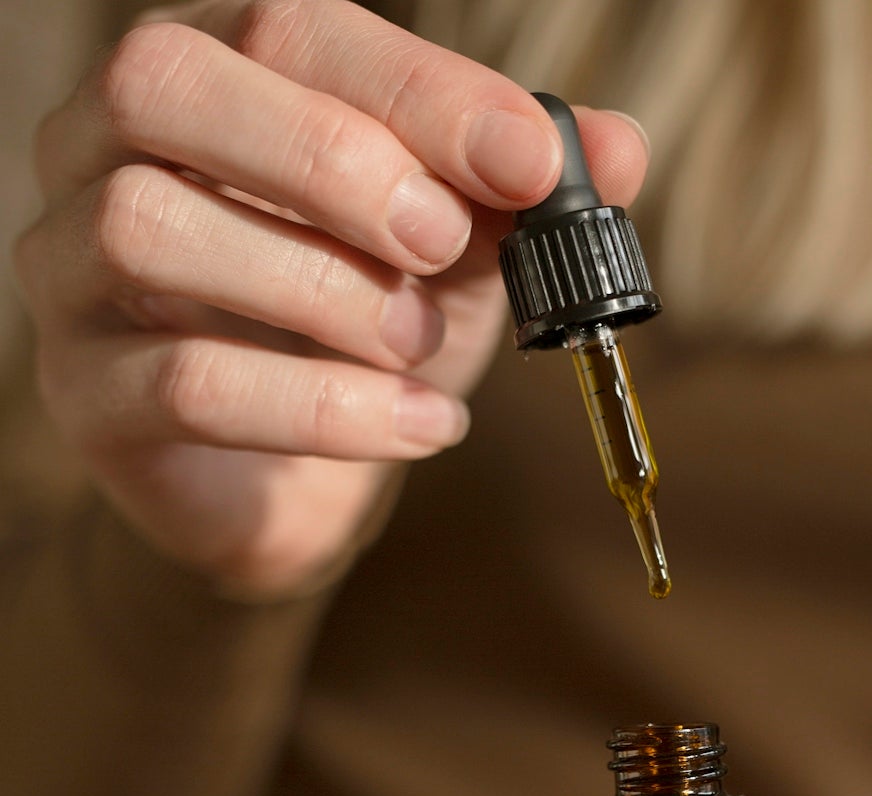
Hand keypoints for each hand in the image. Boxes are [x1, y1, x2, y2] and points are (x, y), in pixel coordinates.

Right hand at [13, 1, 647, 592]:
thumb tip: (618, 150)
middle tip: (442, 243)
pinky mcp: (85, 395)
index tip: (528, 161)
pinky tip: (420, 424)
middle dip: (327, 156)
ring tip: (420, 348)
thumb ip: (522, 194)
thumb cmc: (359, 339)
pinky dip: (325, 407)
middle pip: (163, 83)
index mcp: (208, 83)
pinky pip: (187, 384)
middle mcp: (104, 150)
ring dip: (320, 287)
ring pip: (151, 225)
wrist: (294, 492)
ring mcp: (73, 271)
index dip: (415, 91)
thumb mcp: (454, 253)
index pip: (285, 30)